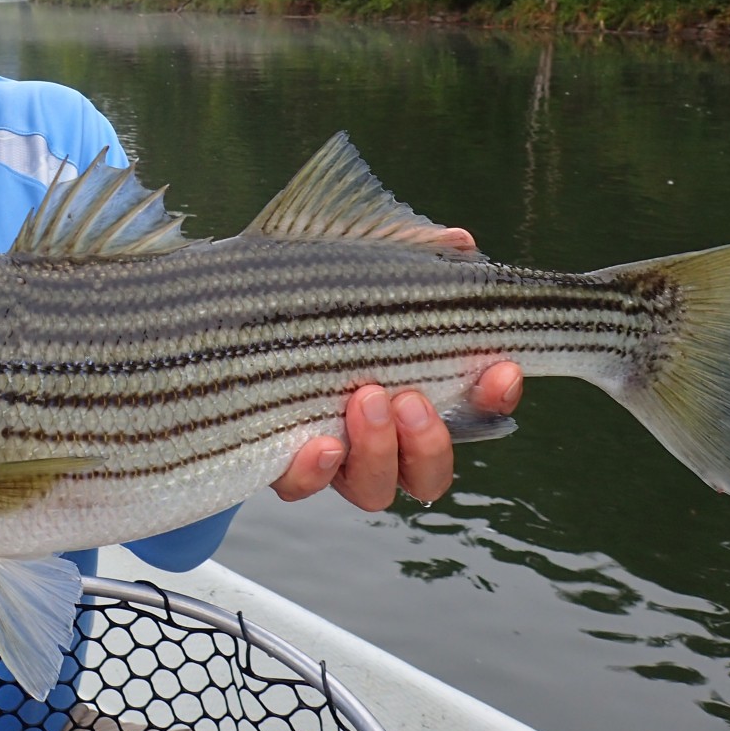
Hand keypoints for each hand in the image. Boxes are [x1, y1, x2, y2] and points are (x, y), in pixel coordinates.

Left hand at [269, 226, 523, 509]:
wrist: (228, 328)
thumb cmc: (311, 298)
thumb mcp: (358, 268)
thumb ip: (409, 256)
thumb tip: (458, 240)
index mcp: (417, 394)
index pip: (476, 408)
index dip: (495, 396)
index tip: (501, 366)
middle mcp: (383, 441)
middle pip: (430, 474)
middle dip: (430, 441)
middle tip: (410, 397)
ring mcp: (335, 458)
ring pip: (375, 489)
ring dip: (380, 452)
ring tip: (366, 398)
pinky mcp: (284, 464)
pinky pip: (302, 486)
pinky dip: (314, 472)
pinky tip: (320, 443)